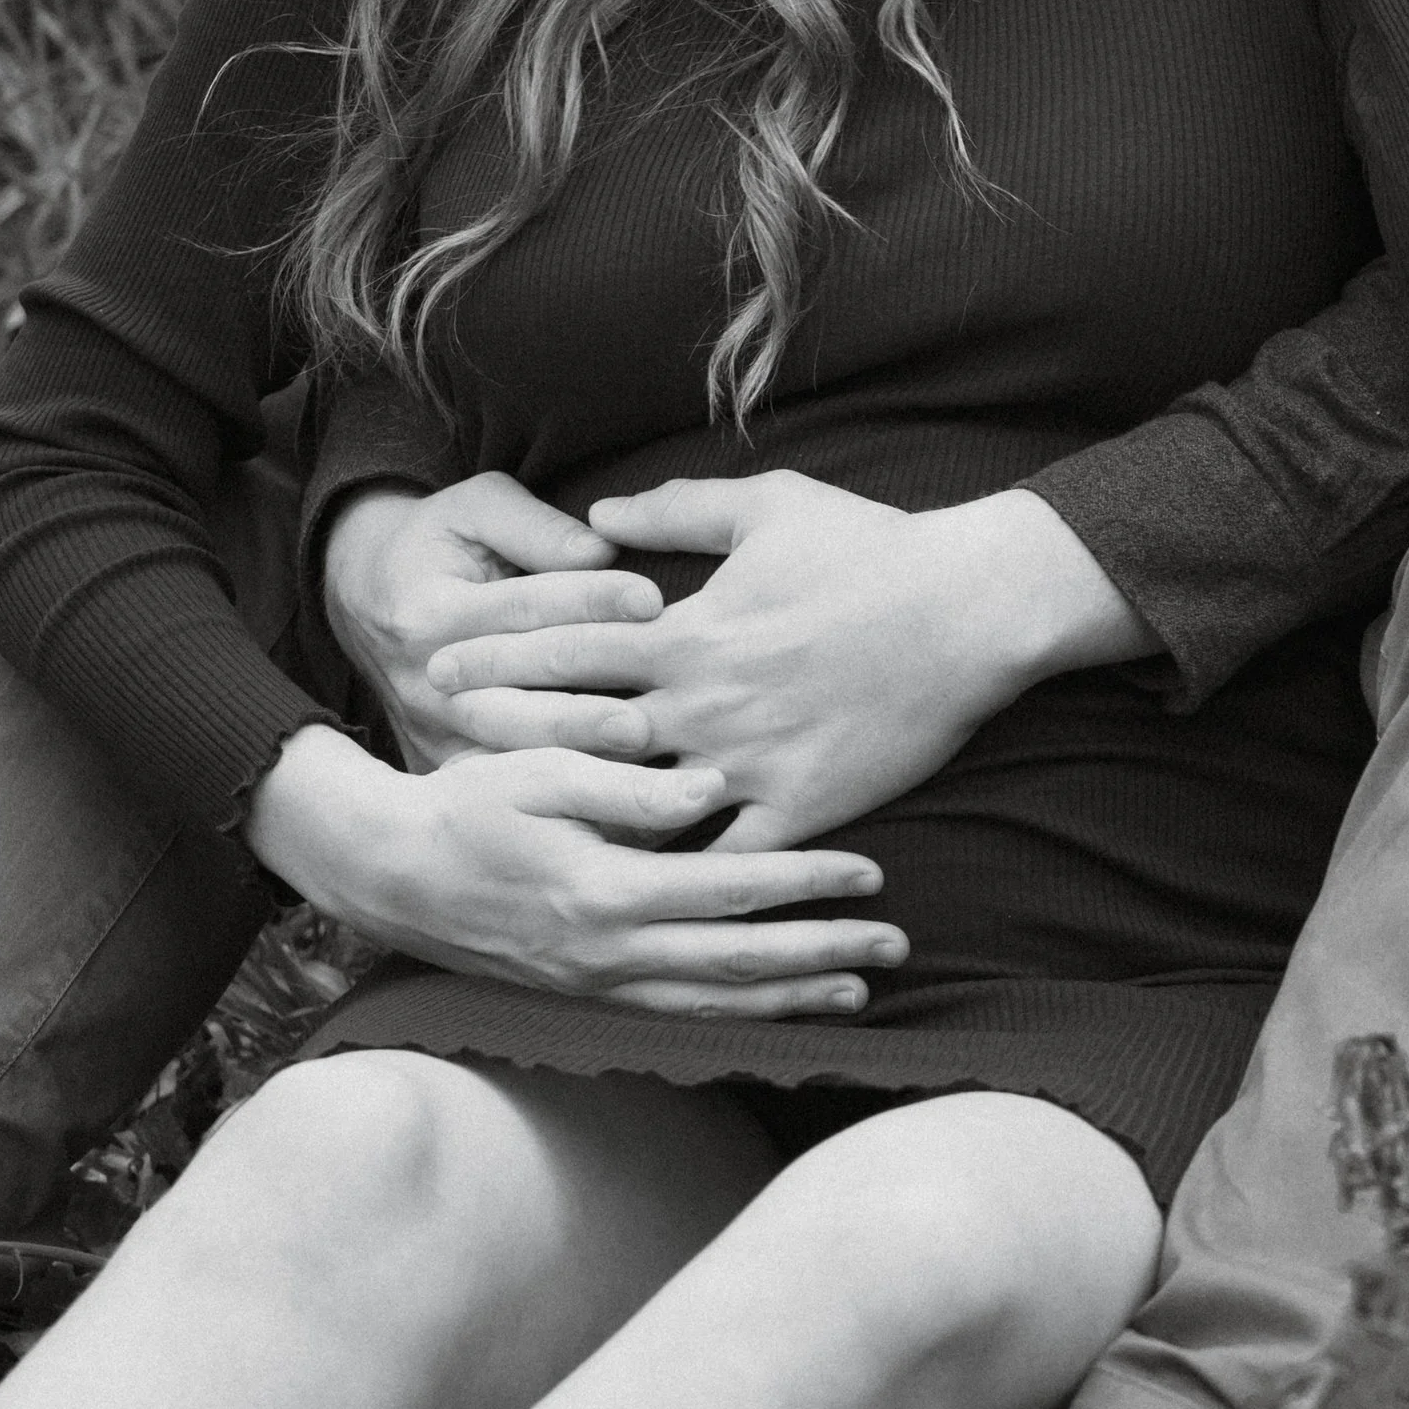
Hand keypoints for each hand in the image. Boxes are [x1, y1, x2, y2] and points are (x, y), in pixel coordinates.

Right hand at [247, 725, 908, 1014]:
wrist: (391, 871)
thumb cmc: (468, 800)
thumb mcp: (539, 768)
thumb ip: (625, 782)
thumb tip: (712, 789)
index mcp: (604, 888)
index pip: (731, 891)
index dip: (806, 881)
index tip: (871, 870)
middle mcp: (607, 952)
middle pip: (740, 963)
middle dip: (825, 952)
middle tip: (896, 943)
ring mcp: (595, 984)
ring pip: (715, 1002)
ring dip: (792, 996)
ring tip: (860, 986)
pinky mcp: (586, 995)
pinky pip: (678, 1014)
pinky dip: (737, 1015)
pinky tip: (779, 1006)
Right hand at [320, 475, 667, 771]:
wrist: (363, 593)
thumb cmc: (436, 540)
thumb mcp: (474, 507)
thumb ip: (535, 528)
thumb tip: (600, 551)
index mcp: (433, 610)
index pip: (524, 606)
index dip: (589, 599)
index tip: (652, 599)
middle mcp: (426, 678)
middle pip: (512, 700)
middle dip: (580, 712)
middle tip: (644, 720)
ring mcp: (430, 728)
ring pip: (507, 751)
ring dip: (569, 761)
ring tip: (630, 763)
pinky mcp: (439, 760)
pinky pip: (497, 785)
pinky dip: (548, 796)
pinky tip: (602, 805)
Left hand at [433, 471, 1152, 851]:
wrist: (969, 608)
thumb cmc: (872, 546)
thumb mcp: (769, 505)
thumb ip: (676, 511)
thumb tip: (601, 513)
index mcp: (692, 627)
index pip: (573, 643)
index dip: (501, 655)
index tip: (439, 665)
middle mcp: (706, 699)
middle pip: (583, 729)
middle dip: (507, 737)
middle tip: (441, 753)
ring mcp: (750, 761)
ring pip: (642, 804)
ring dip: (578, 820)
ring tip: (514, 838)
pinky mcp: (801, 808)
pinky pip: (728, 862)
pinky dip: (682, 882)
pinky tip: (635, 903)